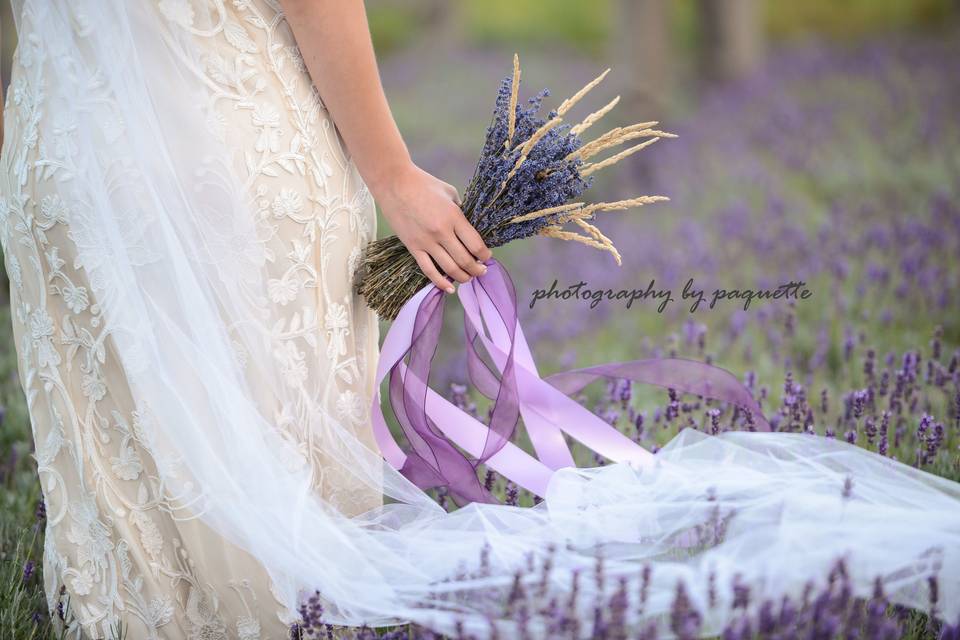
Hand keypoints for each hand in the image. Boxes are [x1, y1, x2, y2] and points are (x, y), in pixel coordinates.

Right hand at [373, 163, 491, 293]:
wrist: (393, 183)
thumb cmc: (423, 184)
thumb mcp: (449, 192)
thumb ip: (460, 210)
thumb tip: (468, 226)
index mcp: (454, 217)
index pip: (475, 244)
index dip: (485, 255)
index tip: (487, 257)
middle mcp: (442, 232)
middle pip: (465, 260)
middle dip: (477, 269)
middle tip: (481, 270)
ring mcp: (426, 242)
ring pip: (450, 269)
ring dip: (463, 277)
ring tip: (469, 278)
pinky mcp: (413, 247)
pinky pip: (428, 270)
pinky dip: (441, 282)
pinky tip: (450, 288)